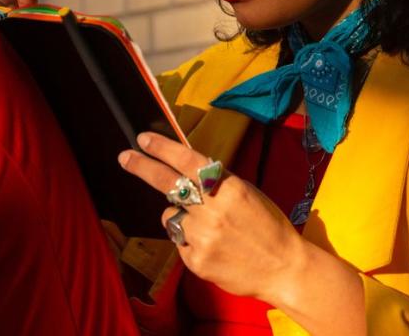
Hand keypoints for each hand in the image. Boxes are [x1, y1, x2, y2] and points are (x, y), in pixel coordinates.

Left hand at [118, 132, 306, 301]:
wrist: (283, 268)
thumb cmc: (267, 227)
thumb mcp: (246, 193)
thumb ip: (216, 183)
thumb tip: (184, 170)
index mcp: (228, 188)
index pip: (187, 161)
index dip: (162, 148)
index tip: (143, 140)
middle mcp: (211, 210)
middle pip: (167, 183)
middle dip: (142, 167)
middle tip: (125, 156)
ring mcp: (201, 237)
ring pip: (171, 216)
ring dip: (181, 218)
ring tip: (210, 229)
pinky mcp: (195, 260)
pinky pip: (180, 242)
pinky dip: (190, 242)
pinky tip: (214, 248)